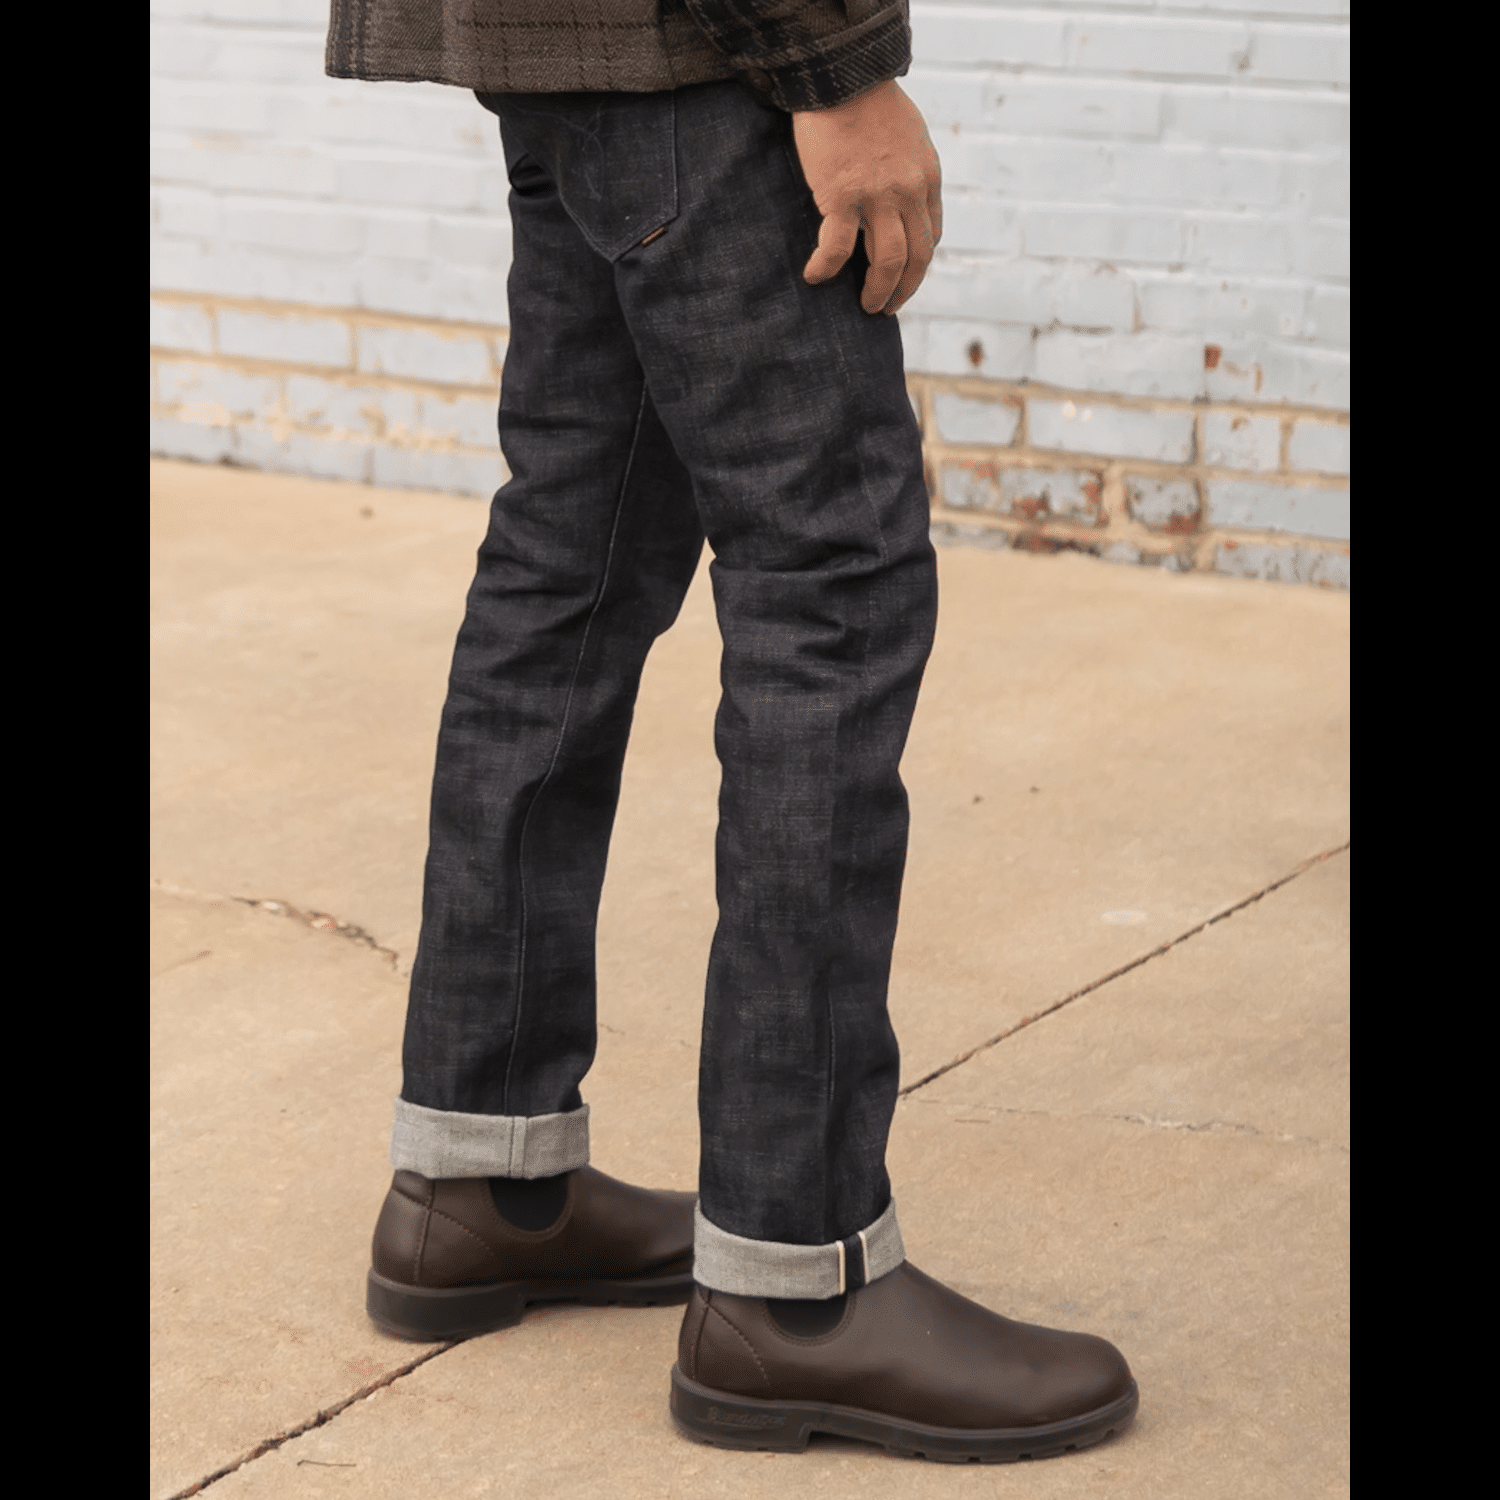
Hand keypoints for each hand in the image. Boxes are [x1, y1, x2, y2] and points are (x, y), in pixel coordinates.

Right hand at [792, 80, 942, 315]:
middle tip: (887, 308)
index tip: (904, 277)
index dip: (918, 264)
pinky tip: (816, 277)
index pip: (931, 235)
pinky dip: (827, 268)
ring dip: (879, 291)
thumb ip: (909, 171)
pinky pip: (838, 248)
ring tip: (866, 306)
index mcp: (926, 178)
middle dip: (904, 289)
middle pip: (916, 257)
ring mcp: (877, 197)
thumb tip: (902, 198)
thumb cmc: (869, 101)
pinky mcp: (842, 197)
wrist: (842, 75)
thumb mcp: (909, 136)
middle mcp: (908, 192)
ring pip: (887, 262)